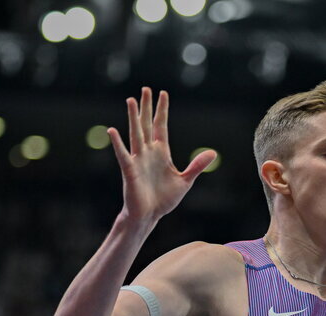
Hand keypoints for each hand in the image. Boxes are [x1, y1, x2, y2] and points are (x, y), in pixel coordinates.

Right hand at [108, 87, 216, 224]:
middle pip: (147, 125)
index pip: (161, 126)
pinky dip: (118, 143)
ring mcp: (138, 160)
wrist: (149, 216)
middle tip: (146, 89)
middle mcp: (148, 152)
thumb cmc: (164, 199)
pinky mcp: (130, 171)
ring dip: (134, 117)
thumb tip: (213, 153)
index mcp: (161, 153)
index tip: (163, 94)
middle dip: (147, 107)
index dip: (162, 111)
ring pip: (136, 134)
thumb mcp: (185, 180)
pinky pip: (123, 155)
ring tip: (131, 100)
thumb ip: (196, 166)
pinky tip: (113, 130)